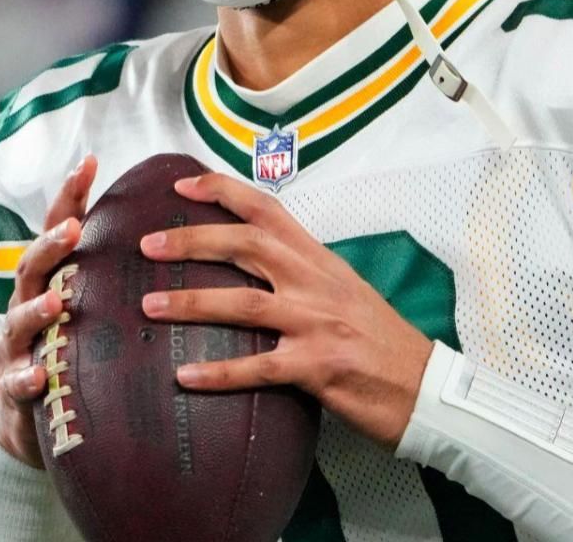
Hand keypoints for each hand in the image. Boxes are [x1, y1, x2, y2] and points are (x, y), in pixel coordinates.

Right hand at [0, 154, 96, 466]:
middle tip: (74, 228)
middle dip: (51, 244)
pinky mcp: (15, 391)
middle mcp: (28, 306)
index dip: (70, 195)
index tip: (90, 162)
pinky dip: (24, 378)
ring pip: (19, 321)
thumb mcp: (96, 308)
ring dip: (37, 309)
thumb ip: (122, 273)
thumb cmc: (75, 352)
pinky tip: (38, 376)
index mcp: (52, 280)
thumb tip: (181, 232)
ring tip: (57, 301)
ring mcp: (17, 347)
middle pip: (32, 266)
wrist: (34, 423)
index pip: (59, 230)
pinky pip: (16, 383)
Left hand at [139, 171, 433, 447]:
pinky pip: (258, 368)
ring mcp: (317, 324)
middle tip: (148, 245)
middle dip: (192, 241)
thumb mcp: (344, 290)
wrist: (425, 387)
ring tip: (149, 306)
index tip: (183, 186)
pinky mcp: (318, 367)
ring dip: (192, 302)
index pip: (268, 211)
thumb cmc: (381, 341)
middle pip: (246, 246)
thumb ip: (301, 273)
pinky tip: (184, 377)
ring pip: (244, 303)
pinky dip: (218, 373)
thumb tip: (252, 265)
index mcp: (320, 260)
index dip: (223, 192)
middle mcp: (316, 283)